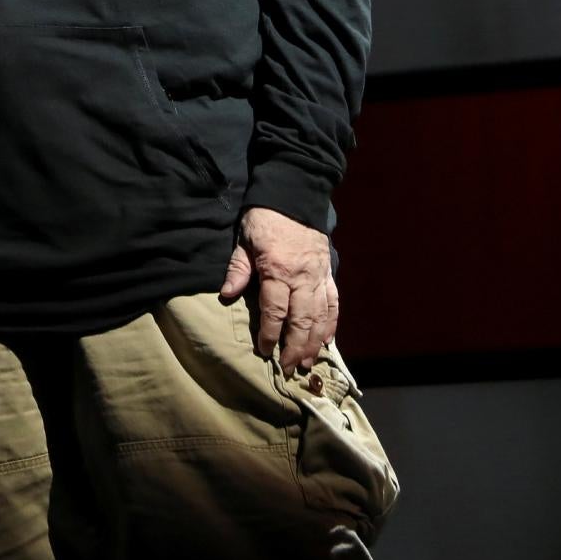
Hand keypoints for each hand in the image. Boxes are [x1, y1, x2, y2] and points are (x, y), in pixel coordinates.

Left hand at [216, 205, 335, 370]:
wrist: (294, 192)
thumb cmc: (264, 217)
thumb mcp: (244, 240)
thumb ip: (237, 269)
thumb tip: (226, 295)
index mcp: (278, 269)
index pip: (275, 310)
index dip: (270, 334)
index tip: (264, 351)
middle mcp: (302, 276)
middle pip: (302, 320)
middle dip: (295, 347)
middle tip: (287, 367)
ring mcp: (319, 276)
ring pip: (321, 316)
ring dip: (314, 342)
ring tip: (306, 362)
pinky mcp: (328, 272)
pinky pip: (333, 302)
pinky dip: (332, 323)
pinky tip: (328, 340)